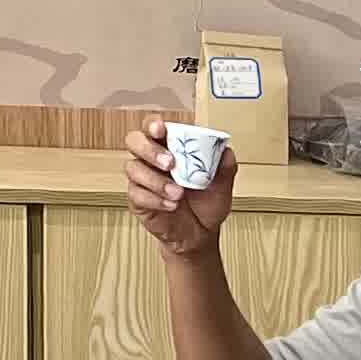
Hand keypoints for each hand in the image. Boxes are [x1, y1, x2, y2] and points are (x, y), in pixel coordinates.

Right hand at [122, 112, 232, 258]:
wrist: (200, 235)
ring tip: (178, 194)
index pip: (154, 127)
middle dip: (150, 149)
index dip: (153, 124)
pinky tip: (171, 205)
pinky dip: (154, 199)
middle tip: (170, 163)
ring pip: (133, 168)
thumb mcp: (222, 186)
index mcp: (170, 147)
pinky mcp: (138, 199)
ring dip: (156, 180)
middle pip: (134, 141)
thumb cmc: (206, 205)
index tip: (161, 129)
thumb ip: (224, 168)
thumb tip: (227, 152)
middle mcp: (152, 160)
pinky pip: (136, 193)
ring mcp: (142, 179)